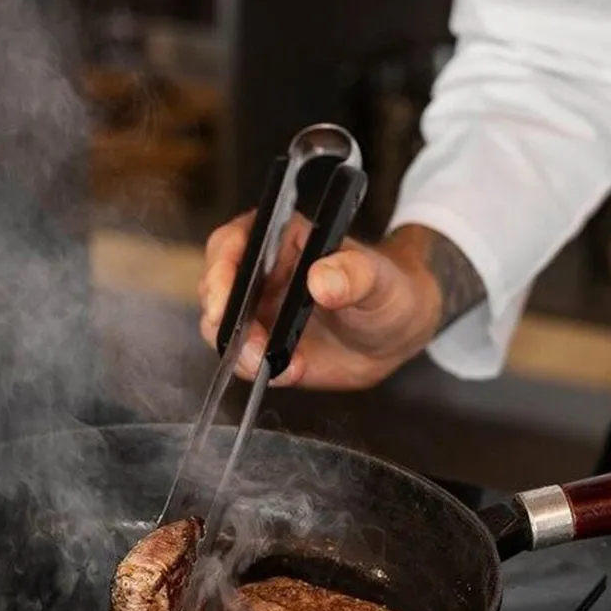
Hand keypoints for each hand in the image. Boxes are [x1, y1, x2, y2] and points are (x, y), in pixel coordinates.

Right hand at [195, 218, 479, 389]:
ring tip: (267, 362)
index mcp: (281, 239)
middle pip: (215, 289)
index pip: (232, 242)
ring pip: (221, 328)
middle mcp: (259, 273)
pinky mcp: (263, 346)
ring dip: (237, 349)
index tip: (222, 297)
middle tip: (249, 344)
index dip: (220, 267)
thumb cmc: (387, 289)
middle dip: (222, 318)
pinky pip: (243, 359)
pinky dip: (256, 369)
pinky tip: (288, 370)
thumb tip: (321, 280)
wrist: (395, 333)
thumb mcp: (377, 278)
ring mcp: (258, 311)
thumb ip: (353, 274)